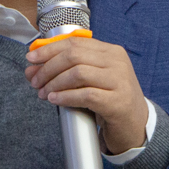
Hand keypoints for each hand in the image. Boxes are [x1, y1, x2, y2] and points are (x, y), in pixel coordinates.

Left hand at [25, 36, 147, 154]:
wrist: (136, 125)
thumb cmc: (110, 99)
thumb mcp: (93, 78)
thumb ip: (69, 69)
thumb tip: (34, 67)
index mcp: (111, 51)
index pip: (75, 43)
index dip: (49, 49)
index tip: (31, 59)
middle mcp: (117, 62)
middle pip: (74, 56)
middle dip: (48, 67)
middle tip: (35, 80)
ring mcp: (120, 81)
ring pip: (78, 73)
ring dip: (54, 83)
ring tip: (43, 93)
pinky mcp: (118, 102)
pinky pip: (86, 95)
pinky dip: (66, 97)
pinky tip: (55, 100)